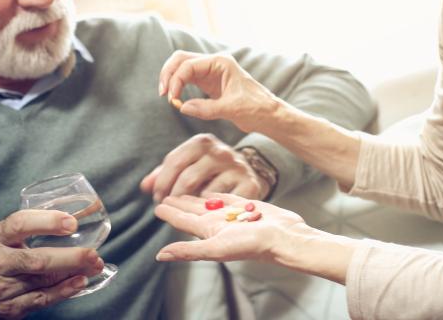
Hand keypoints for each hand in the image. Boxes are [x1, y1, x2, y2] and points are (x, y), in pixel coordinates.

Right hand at [0, 210, 104, 318]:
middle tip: (93, 253)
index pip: (20, 224)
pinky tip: (79, 282)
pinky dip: (64, 291)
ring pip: (43, 280)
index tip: (72, 223)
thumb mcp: (1, 236)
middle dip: (70, 257)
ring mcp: (2, 288)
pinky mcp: (9, 308)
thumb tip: (73, 220)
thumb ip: (30, 227)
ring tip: (94, 266)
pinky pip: (42, 299)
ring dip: (73, 273)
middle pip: (36, 259)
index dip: (48, 222)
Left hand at [140, 134, 270, 201]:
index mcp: (202, 142)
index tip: (157, 198)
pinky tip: (210, 214)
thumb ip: (165, 175)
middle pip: (188, 177)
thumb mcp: (189, 166)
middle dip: (174, 197)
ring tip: (188, 212)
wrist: (248, 176)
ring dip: (193, 207)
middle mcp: (221, 151)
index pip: (174, 161)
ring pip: (206, 193)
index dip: (162, 182)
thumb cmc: (211, 173)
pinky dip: (213, 211)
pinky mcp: (250, 184)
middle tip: (167, 209)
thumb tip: (145, 186)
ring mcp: (237, 167)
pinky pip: (224, 203)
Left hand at [154, 193, 304, 261]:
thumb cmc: (253, 245)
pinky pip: (229, 197)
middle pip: (194, 211)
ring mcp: (234, 214)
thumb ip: (189, 250)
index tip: (156, 206)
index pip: (184, 221)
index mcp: (210, 232)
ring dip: (196, 196)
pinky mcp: (249, 205)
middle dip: (179, 203)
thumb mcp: (216, 248)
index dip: (170, 214)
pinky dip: (219, 193)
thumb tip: (160, 255)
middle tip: (164, 193)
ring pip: (210, 203)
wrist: (285, 237)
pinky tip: (213, 190)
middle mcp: (220, 223)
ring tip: (185, 187)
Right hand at [158, 51, 280, 132]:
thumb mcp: (232, 109)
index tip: (172, 99)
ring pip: (182, 68)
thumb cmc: (256, 108)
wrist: (268, 115)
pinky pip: (187, 80)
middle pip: (181, 60)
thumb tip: (182, 107)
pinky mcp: (208, 83)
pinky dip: (178, 87)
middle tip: (163, 94)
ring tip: (167, 97)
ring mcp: (210, 73)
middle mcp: (214, 64)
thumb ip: (206, 108)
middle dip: (169, 74)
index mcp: (221, 62)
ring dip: (171, 79)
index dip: (176, 80)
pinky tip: (176, 99)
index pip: (189, 65)